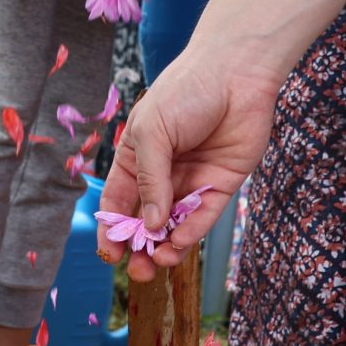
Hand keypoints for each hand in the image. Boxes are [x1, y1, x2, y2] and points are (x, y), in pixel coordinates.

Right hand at [97, 0, 345, 277]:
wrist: (235, 74)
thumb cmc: (184, 93)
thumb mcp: (151, 133)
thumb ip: (149, 180)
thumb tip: (150, 223)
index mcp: (135, 158)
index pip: (118, 201)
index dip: (112, 228)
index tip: (110, 254)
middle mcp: (162, 174)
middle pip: (146, 220)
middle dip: (139, 247)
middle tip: (137, 271)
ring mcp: (191, 181)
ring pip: (174, 224)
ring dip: (165, 246)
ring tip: (158, 264)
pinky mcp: (221, 185)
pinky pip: (203, 216)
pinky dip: (191, 232)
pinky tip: (179, 243)